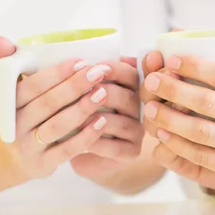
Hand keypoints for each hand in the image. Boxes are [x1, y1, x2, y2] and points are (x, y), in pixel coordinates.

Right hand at [0, 39, 143, 181]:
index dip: (57, 73)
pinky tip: (102, 122)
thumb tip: (0, 39)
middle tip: (98, 73)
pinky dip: (85, 136)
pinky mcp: (42, 164)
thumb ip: (10, 64)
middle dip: (74, 87)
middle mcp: (16, 125)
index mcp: (9, 103)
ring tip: (103, 94)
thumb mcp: (14, 92)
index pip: (32, 85)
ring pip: (57, 126)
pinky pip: (66, 150)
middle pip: (47, 104)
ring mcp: (29, 146)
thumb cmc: (25, 114)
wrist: (17, 158)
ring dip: (82, 109)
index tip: (82, 61)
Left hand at [70, 56, 145, 180]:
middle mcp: (139, 109)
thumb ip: (85, 79)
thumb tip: (81, 61)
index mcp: (131, 89)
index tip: (95, 68)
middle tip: (84, 93)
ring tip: (76, 118)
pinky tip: (80, 141)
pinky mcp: (132, 152)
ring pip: (121, 123)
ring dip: (97, 120)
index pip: (131, 75)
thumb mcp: (81, 95)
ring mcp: (137, 132)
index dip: (115, 70)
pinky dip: (97, 143)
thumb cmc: (80, 117)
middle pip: (128, 98)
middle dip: (104, 93)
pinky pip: (116, 148)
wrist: (79, 150)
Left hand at [142, 17, 214, 190]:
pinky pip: (203, 159)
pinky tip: (163, 137)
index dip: (194, 66)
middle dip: (173, 90)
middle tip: (152, 81)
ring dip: (170, 120)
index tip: (171, 59)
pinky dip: (179, 148)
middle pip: (207, 103)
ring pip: (200, 133)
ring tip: (150, 110)